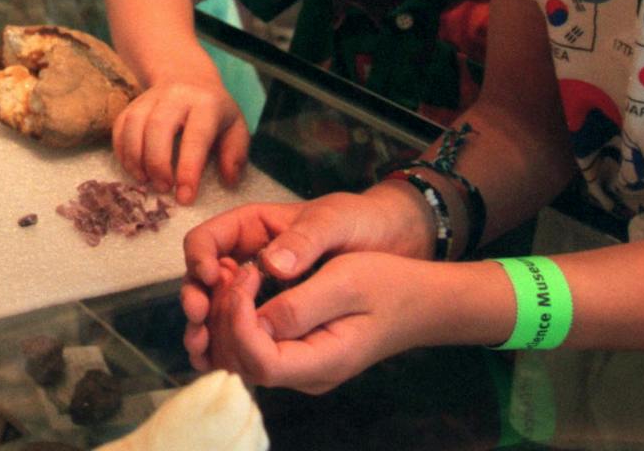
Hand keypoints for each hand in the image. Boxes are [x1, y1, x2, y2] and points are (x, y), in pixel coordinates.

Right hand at [112, 79, 248, 203]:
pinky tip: (134, 170)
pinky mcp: (132, 104)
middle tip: (163, 189)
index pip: (196, 138)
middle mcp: (176, 96)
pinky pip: (120, 126)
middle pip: (157, 127)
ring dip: (136, 159)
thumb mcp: (236, 128)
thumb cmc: (214, 112)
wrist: (188, 77)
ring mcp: (150, 98)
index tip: (184, 197)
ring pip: (134, 125)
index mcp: (206, 104)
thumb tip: (229, 181)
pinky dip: (122, 152)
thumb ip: (235, 154)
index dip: (188, 169)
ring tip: (146, 181)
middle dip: (157, 164)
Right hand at [178, 189, 430, 343]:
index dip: (200, 260)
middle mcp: (247, 258)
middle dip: (196, 299)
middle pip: (203, 280)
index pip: (206, 240)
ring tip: (202, 346)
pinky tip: (223, 361)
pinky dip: (228, 346)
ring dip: (206, 328)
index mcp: (252, 227)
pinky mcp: (274, 315)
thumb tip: (269, 265)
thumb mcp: (335, 222)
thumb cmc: (362, 220)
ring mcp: (258, 290)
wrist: (397, 242)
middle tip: (201, 318)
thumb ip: (304, 241)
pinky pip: (242, 331)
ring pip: (217, 310)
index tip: (213, 280)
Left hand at [196, 252, 439, 392]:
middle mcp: (307, 374)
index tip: (244, 276)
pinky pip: (252, 346)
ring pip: (240, 357)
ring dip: (225, 317)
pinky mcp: (295, 352)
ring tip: (235, 274)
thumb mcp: (346, 281)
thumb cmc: (386, 284)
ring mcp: (300, 366)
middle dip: (225, 317)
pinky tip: (241, 286)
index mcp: (323, 362)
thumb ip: (300, 304)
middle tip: (234, 270)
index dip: (238, 321)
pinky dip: (236, 318)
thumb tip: (257, 318)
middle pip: (242, 363)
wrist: (418, 298)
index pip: (260, 362)